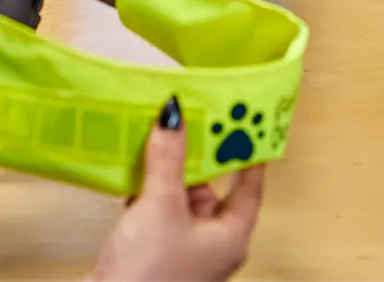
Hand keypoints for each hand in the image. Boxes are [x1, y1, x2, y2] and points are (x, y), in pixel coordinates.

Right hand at [88, 97, 262, 281]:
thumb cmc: (150, 270)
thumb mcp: (161, 204)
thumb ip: (169, 158)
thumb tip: (175, 116)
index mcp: (230, 236)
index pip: (249, 187)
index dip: (247, 156)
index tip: (244, 124)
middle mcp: (212, 245)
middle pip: (212, 191)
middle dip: (198, 158)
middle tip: (193, 120)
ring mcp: (183, 251)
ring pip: (181, 201)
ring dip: (169, 173)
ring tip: (159, 136)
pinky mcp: (155, 253)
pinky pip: (158, 213)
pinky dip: (149, 191)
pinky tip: (134, 171)